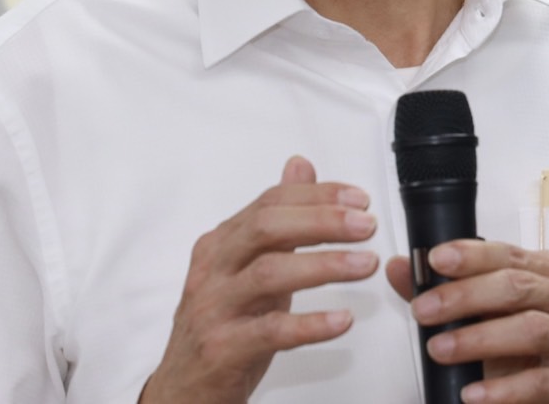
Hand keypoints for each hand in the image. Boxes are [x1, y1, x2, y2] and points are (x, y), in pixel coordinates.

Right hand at [139, 156, 378, 403]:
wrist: (182, 390)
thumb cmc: (221, 325)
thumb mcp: (247, 265)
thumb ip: (276, 217)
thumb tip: (300, 166)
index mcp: (221, 244)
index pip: (270, 203)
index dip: (317, 196)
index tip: (358, 200)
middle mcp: (213, 269)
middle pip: (266, 229)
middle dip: (322, 222)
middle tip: (366, 225)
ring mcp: (214, 308)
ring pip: (269, 274)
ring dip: (324, 266)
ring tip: (365, 264)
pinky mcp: (223, 349)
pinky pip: (270, 331)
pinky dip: (310, 324)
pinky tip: (342, 320)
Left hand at [386, 240, 548, 403]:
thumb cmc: (535, 347)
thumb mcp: (496, 313)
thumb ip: (451, 290)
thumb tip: (401, 268)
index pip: (509, 254)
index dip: (471, 255)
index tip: (435, 260)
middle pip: (517, 287)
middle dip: (464, 296)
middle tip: (424, 310)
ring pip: (530, 329)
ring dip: (478, 339)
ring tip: (439, 350)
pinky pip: (540, 382)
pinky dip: (502, 389)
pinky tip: (472, 392)